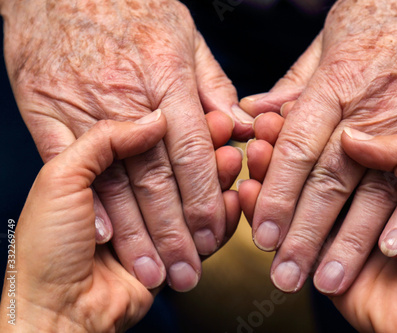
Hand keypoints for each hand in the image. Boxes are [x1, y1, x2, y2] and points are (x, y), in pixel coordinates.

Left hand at [0, 112, 235, 331]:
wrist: (56, 312)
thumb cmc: (46, 249)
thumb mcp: (60, 180)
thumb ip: (104, 141)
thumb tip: (154, 120)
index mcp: (101, 169)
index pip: (150, 140)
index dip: (181, 128)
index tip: (208, 117)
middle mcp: (130, 191)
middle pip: (178, 166)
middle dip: (205, 154)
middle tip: (228, 139)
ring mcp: (154, 221)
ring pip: (194, 194)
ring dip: (218, 180)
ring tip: (234, 163)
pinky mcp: (172, 249)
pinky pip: (204, 229)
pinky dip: (222, 215)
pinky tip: (234, 198)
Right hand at [1, 0, 249, 290]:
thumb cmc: (129, 7)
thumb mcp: (184, 35)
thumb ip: (214, 85)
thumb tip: (239, 127)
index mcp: (167, 77)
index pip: (192, 152)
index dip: (205, 198)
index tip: (214, 233)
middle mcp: (127, 97)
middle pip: (157, 177)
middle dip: (175, 231)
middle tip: (188, 270)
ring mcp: (83, 106)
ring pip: (115, 181)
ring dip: (136, 233)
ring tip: (153, 269)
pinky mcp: (46, 111)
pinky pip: (67, 162)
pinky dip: (89, 201)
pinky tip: (105, 236)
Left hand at [239, 0, 396, 293]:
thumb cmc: (388, 12)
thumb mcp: (331, 39)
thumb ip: (295, 84)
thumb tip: (257, 114)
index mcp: (336, 83)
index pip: (297, 149)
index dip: (277, 195)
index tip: (262, 233)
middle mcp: (372, 108)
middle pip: (329, 180)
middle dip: (305, 233)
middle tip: (285, 275)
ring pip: (374, 191)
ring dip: (350, 241)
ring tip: (327, 279)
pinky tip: (387, 251)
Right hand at [241, 128, 396, 330]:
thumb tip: (352, 136)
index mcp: (394, 173)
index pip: (344, 142)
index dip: (315, 128)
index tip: (280, 115)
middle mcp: (363, 195)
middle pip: (315, 167)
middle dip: (283, 151)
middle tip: (256, 136)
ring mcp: (341, 225)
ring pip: (298, 196)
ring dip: (270, 179)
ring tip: (249, 160)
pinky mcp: (323, 254)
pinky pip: (288, 230)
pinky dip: (263, 213)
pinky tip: (247, 195)